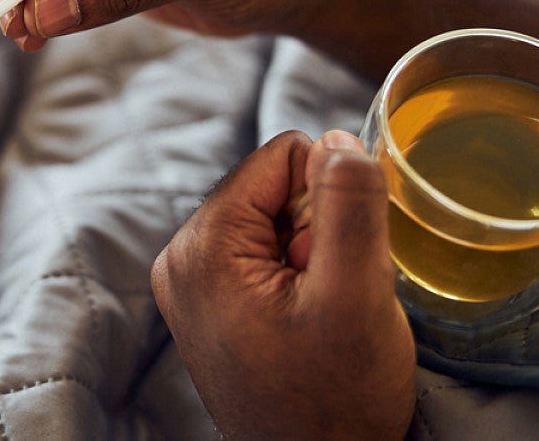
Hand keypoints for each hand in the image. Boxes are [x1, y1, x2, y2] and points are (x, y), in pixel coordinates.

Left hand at [151, 130, 415, 439]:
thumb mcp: (357, 294)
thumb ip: (349, 205)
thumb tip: (338, 140)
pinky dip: (300, 276)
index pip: (282, 155)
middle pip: (275, 186)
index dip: (328, 197)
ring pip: (277, 218)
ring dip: (314, 255)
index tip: (332, 263)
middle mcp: (181, 257)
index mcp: (202, 246)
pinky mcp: (209, 300)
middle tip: (326, 298)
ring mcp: (191, 281)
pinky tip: (306, 323)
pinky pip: (266, 252)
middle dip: (319, 229)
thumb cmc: (337, 398)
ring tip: (317, 316)